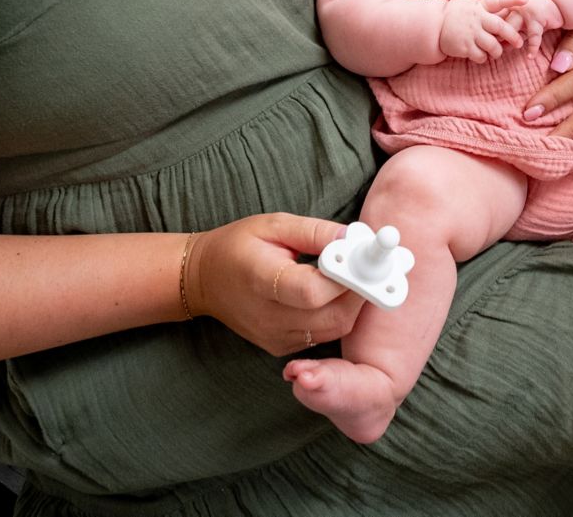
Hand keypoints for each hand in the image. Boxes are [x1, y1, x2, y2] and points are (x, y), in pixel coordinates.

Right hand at [184, 213, 365, 356]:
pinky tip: (334, 294)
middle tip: (366, 267)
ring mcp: (274, 337)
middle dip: (358, 292)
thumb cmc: (238, 245)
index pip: (312, 292)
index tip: (362, 256)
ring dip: (352, 305)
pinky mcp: (280, 347)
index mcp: (261, 280)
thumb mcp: (273, 225)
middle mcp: (268, 317)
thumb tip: (352, 238)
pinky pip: (323, 337)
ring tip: (352, 277)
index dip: (344, 277)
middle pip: (332, 316)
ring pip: (334, 329)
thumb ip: (314, 232)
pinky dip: (337, 316)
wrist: (205, 279)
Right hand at [439, 0, 523, 63]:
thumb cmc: (457, 14)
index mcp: (480, 7)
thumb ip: (488, 9)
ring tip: (496, 52)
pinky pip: (481, 56)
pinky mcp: (464, 47)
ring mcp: (470, 33)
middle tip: (520, 43)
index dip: (513, 0)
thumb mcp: (472, 5)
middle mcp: (476, 19)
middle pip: (500, 27)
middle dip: (513, 36)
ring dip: (498, 51)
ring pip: (493, 46)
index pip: (498, 1)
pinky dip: (484, 58)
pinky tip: (482, 55)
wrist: (434, 25)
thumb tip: (508, 11)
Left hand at [484, 0, 564, 48]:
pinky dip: (533, 47)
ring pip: (512, 28)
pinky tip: (530, 56)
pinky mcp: (538, 18)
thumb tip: (496, 46)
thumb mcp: (515, 16)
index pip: (490, 18)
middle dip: (492, 36)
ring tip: (502, 53)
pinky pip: (534, 35)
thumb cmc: (529, 11)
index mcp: (504, 5)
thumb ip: (505, 28)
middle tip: (488, 50)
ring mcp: (525, 12)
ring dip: (508, 41)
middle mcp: (513, 7)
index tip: (479, 42)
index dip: (484, 30)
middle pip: (497, 23)